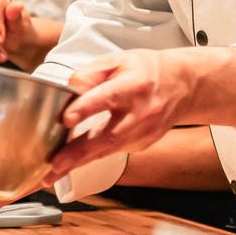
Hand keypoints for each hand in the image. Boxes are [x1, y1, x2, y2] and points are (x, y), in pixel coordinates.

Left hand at [42, 49, 185, 181]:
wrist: (183, 86)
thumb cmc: (147, 70)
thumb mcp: (118, 59)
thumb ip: (91, 73)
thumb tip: (69, 89)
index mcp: (134, 84)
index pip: (108, 96)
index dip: (87, 108)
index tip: (67, 118)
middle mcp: (141, 112)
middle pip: (107, 136)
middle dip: (78, 153)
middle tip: (54, 166)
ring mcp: (144, 132)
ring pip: (107, 150)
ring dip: (78, 162)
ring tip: (52, 174)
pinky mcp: (142, 145)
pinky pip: (112, 151)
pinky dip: (91, 157)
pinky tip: (71, 162)